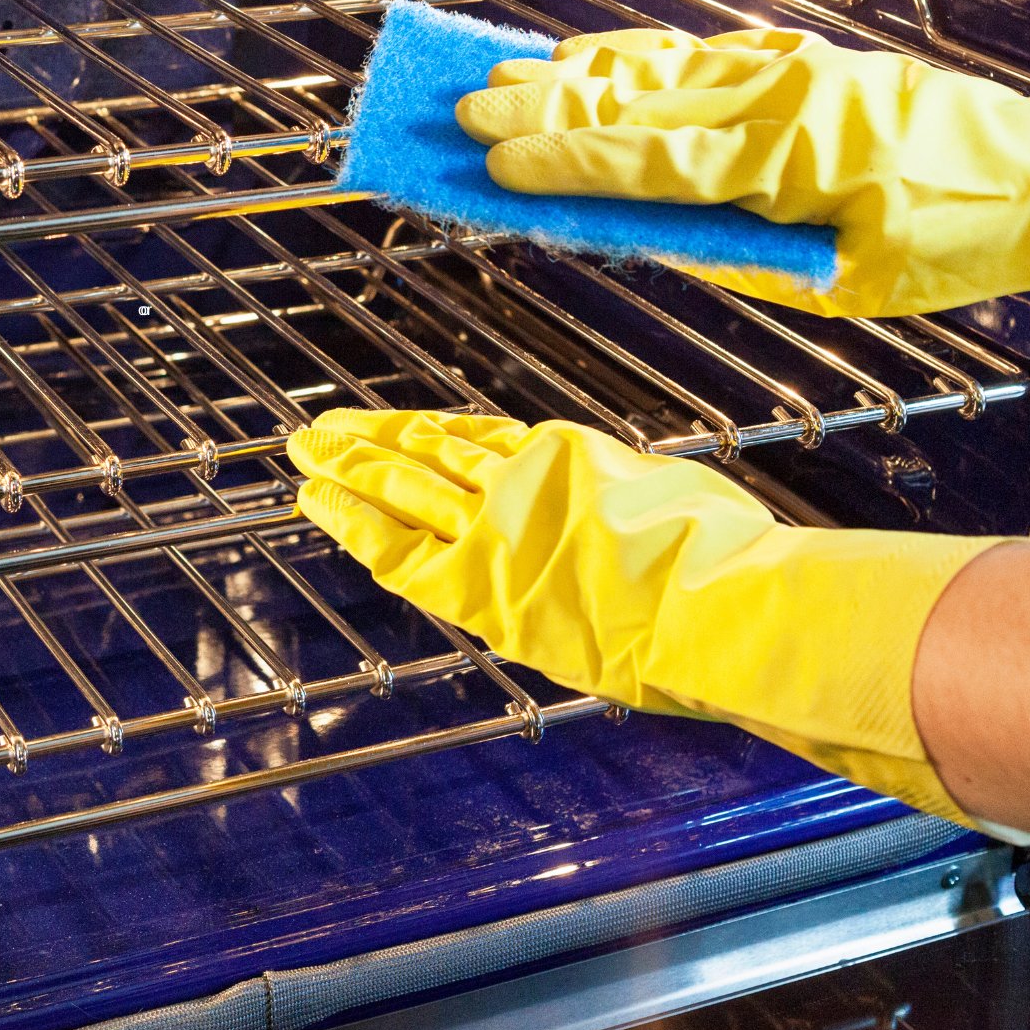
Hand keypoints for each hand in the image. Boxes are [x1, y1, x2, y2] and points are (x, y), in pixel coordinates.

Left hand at [287, 407, 1010, 826]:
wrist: (724, 603)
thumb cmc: (726, 564)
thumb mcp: (676, 503)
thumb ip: (633, 503)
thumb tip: (634, 516)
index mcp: (569, 459)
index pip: (479, 439)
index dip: (428, 432)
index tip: (396, 426)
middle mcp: (522, 485)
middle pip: (426, 454)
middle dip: (368, 444)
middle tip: (317, 431)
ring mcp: (495, 529)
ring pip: (401, 487)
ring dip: (346, 470)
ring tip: (303, 455)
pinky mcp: (480, 583)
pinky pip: (399, 548)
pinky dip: (353, 524)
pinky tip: (318, 506)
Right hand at [454, 26, 1029, 316]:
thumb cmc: (948, 238)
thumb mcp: (836, 279)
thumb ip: (734, 254)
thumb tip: (645, 236)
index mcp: (788, 155)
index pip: (647, 160)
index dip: (563, 165)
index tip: (493, 169)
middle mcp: (779, 95)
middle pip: (635, 98)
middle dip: (543, 106)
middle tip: (465, 111)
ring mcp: (788, 67)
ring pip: (657, 64)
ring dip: (573, 72)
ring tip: (500, 76)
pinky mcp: (796, 59)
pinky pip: (694, 54)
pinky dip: (631, 58)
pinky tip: (585, 60)